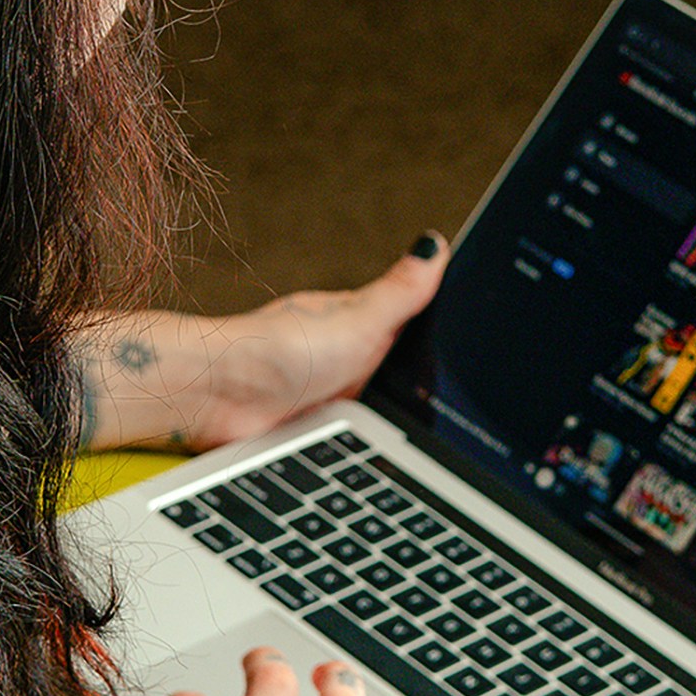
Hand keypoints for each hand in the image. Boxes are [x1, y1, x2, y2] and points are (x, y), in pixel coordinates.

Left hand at [79, 234, 449, 451]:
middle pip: (404, 375)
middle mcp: (347, 357)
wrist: (220, 401)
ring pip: (383, 412)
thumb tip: (434, 244)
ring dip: (392, 423)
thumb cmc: (277, 351)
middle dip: (421, 393)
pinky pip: (357, 441)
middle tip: (440, 409)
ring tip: (402, 431)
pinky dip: (366, 445)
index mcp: (362, 323)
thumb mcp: (358, 318)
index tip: (475, 362)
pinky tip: (373, 451)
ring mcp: (332, 396)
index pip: (418, 329)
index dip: (446, 347)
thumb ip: (402, 291)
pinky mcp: (318, 433)